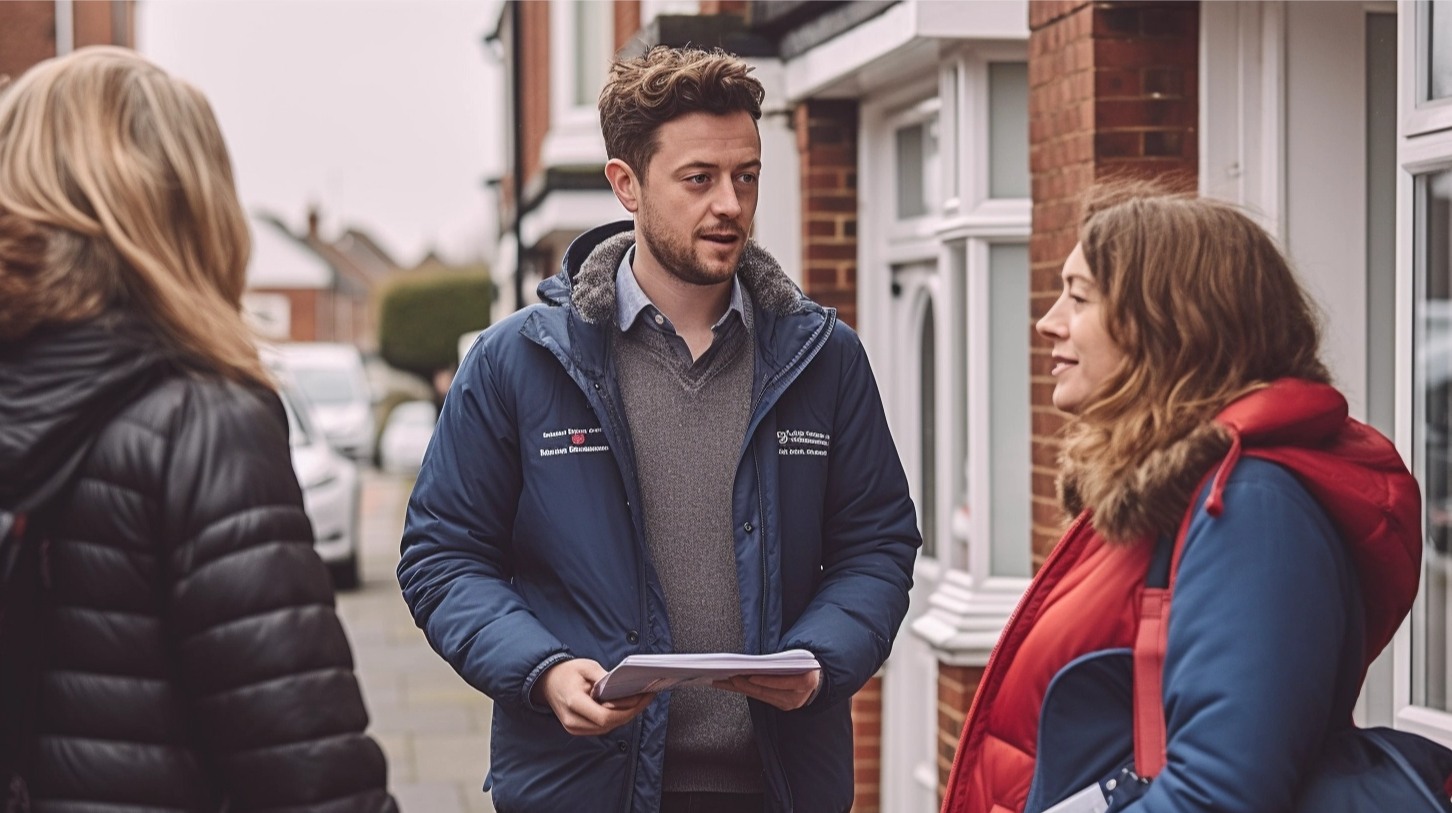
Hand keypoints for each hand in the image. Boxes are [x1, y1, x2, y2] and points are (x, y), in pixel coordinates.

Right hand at [533, 658, 654, 735]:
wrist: (547, 682)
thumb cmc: (567, 672)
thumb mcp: (587, 667)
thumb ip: (605, 678)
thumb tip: (624, 687)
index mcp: (573, 703)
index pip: (605, 716)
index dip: (626, 709)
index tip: (641, 697)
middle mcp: (573, 720)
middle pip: (609, 724)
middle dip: (631, 711)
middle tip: (647, 697)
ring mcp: (574, 728)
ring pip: (607, 729)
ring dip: (625, 716)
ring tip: (641, 701)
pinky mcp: (578, 729)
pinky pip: (602, 728)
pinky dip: (615, 718)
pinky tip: (627, 707)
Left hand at [714, 669, 820, 710]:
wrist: (819, 676)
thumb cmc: (806, 662)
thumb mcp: (799, 658)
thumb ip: (784, 659)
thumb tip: (760, 659)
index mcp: (806, 681)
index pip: (783, 682)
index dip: (766, 680)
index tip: (749, 676)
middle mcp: (798, 697)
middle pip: (767, 691)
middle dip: (746, 684)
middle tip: (729, 677)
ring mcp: (789, 704)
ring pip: (761, 696)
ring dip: (741, 688)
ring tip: (724, 681)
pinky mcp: (782, 706)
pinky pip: (761, 697)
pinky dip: (746, 690)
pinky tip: (733, 685)